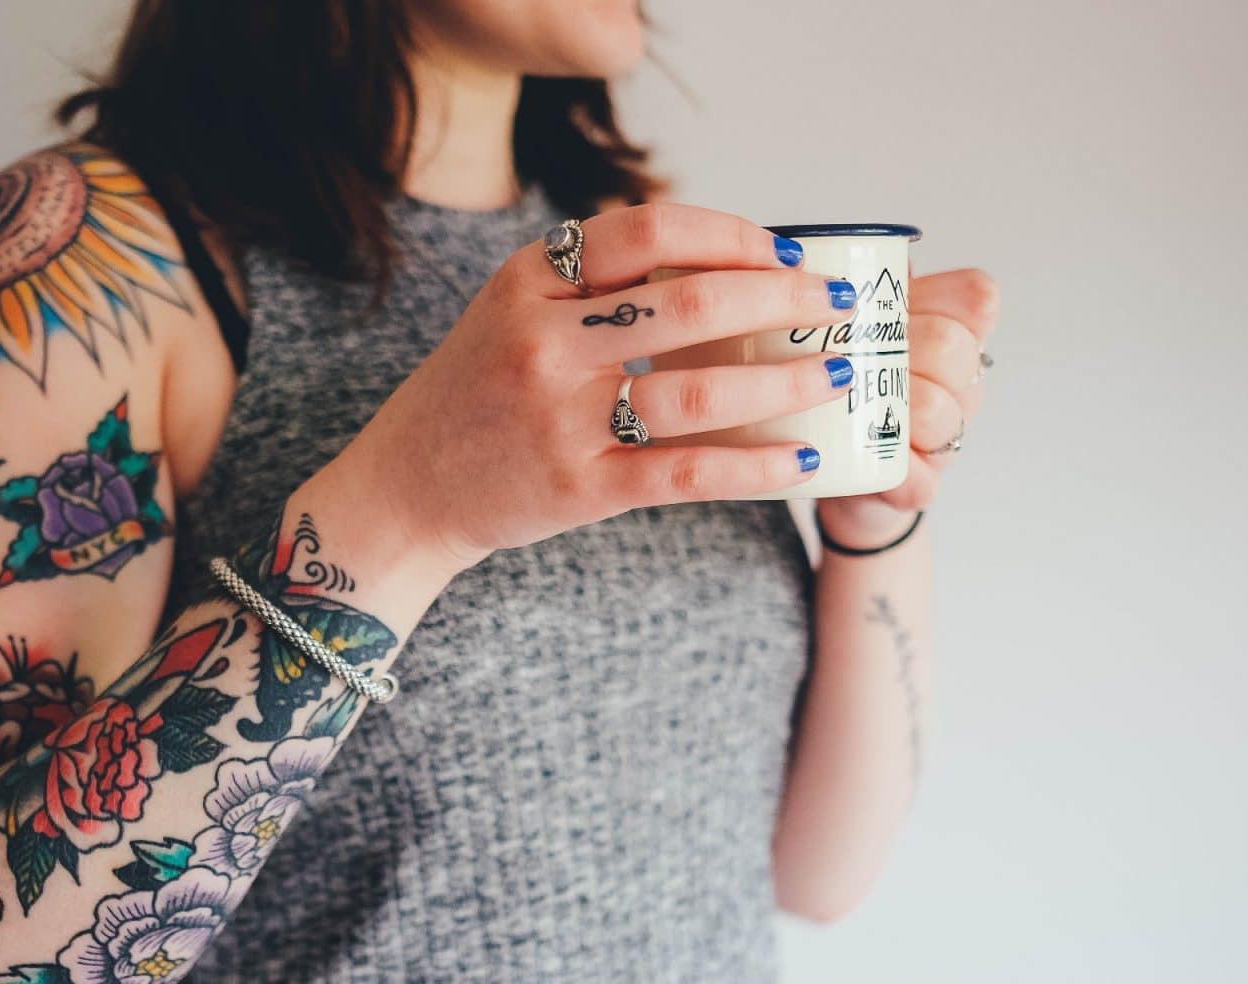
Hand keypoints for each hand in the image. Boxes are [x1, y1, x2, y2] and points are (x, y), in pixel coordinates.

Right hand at [336, 202, 864, 573]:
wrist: (407, 488)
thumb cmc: (474, 394)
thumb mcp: (510, 311)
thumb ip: (591, 285)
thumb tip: (718, 265)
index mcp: (527, 282)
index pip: (648, 231)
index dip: (732, 234)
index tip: (787, 252)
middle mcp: (543, 342)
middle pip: (690, 303)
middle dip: (782, 300)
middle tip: (837, 307)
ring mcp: (561, 418)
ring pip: (702, 389)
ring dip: (787, 380)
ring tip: (840, 372)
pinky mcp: (580, 487)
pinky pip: (688, 471)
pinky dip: (754, 466)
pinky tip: (800, 459)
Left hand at [816, 268, 999, 546]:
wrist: (828, 465)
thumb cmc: (839, 379)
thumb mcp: (845, 323)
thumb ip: (846, 282)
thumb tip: (827, 247)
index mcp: (948, 332)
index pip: (976, 298)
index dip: (937, 300)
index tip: (890, 309)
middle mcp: (959, 383)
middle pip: (953, 348)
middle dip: (901, 351)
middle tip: (852, 358)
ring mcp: (945, 436)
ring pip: (941, 411)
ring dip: (896, 408)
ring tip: (851, 406)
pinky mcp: (920, 486)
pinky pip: (923, 478)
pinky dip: (897, 471)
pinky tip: (874, 464)